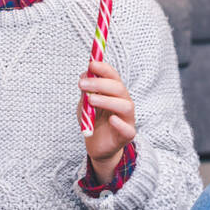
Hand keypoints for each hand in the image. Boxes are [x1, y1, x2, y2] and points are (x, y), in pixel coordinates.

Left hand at [78, 59, 136, 174]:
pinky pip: (127, 129)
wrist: (97, 145)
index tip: (91, 64)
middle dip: (100, 84)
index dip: (104, 69)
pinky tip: (111, 120)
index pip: (113, 76)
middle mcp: (124, 102)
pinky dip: (120, 124)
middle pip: (118, 89)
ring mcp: (127, 118)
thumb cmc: (94, 121)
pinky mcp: (127, 134)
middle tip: (82, 84)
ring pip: (125, 106)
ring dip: (107, 100)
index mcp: (115, 93)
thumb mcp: (85, 103)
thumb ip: (86, 90)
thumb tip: (85, 74)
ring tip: (91, 100)